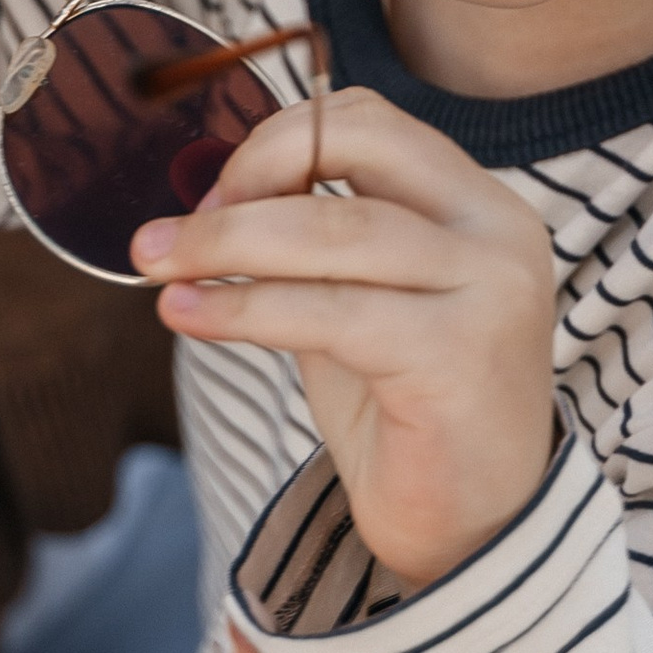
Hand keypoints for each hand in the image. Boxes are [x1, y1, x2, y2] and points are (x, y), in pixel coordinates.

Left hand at [131, 87, 556, 593]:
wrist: (475, 531)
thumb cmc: (408, 412)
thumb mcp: (358, 298)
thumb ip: (308, 239)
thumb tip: (200, 194)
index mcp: (476, 204)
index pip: (368, 122)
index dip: (276, 139)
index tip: (209, 190)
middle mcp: (498, 231)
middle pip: (354, 151)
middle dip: (245, 178)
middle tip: (168, 229)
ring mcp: (491, 290)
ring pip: (332, 230)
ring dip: (224, 242)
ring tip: (154, 264)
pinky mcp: (459, 356)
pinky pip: (330, 311)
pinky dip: (244, 306)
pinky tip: (188, 313)